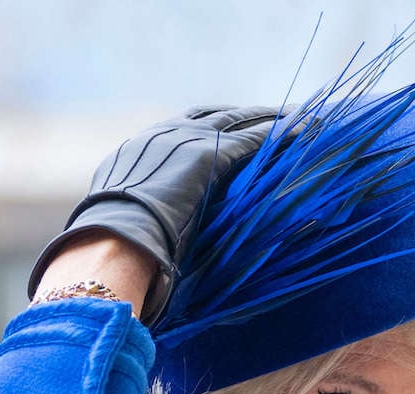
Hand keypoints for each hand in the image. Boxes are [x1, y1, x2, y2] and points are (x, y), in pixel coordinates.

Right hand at [28, 106, 287, 323]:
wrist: (112, 245)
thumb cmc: (113, 254)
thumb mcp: (121, 232)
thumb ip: (139, 229)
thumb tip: (149, 257)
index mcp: (134, 153)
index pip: (178, 130)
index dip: (207, 130)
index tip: (227, 132)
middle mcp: (159, 137)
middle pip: (210, 117)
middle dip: (241, 116)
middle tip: (271, 117)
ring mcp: (184, 143)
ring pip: (236, 121)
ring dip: (268, 119)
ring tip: (298, 119)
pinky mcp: (209, 157)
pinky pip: (252, 139)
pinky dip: (279, 135)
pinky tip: (302, 134)